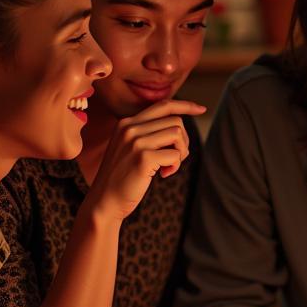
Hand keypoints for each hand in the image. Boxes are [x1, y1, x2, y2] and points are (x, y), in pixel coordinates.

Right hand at [86, 100, 204, 221]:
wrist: (104, 201)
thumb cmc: (123, 177)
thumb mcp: (131, 148)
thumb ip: (148, 134)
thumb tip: (179, 127)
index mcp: (126, 122)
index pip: (163, 105)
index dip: (185, 105)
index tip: (201, 109)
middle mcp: (129, 127)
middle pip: (175, 121)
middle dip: (183, 141)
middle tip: (175, 159)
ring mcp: (135, 141)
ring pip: (177, 134)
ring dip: (181, 153)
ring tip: (169, 166)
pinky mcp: (143, 157)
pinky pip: (175, 154)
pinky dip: (175, 166)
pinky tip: (164, 174)